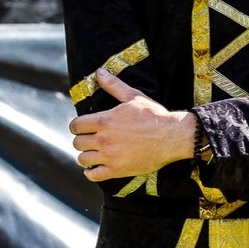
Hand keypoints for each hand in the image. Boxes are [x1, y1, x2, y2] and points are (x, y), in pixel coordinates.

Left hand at [70, 70, 197, 180]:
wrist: (172, 137)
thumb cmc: (153, 115)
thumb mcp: (133, 96)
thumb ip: (114, 85)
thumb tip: (99, 72)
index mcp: (104, 120)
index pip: (75, 125)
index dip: (77, 126)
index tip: (83, 127)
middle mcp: (103, 139)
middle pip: (77, 142)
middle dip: (82, 140)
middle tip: (90, 139)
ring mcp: (110, 156)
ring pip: (83, 159)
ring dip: (86, 156)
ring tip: (93, 153)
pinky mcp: (117, 170)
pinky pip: (94, 175)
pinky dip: (91, 172)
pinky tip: (96, 167)